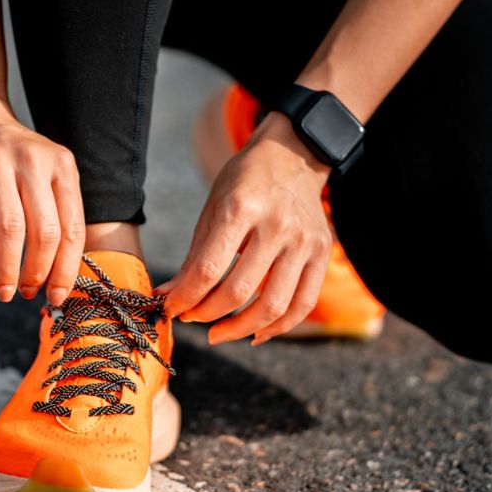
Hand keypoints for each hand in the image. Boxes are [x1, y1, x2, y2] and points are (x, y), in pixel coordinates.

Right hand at [0, 91, 84, 305]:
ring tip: (3, 291)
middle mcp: (34, 162)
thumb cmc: (10, 156)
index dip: (65, 269)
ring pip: (10, 227)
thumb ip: (55, 211)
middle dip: (37, 273)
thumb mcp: (45, 172)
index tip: (56, 296)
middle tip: (25, 294)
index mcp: (62, 168)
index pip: (72, 229)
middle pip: (45, 232)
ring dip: (7, 268)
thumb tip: (58, 274)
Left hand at [154, 113, 332, 344]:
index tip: (172, 309)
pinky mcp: (322, 253)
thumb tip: (168, 298)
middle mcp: (277, 225)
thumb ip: (194, 257)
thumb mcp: (213, 209)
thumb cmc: (244, 183)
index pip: (208, 269)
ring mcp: (304, 241)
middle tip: (192, 320)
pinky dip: (278, 327)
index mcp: (241, 208)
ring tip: (219, 333)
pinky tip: (256, 334)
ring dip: (241, 329)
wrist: (293, 157)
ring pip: (273, 305)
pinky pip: (303, 303)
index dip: (185, 298)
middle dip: (208, 314)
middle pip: (239, 291)